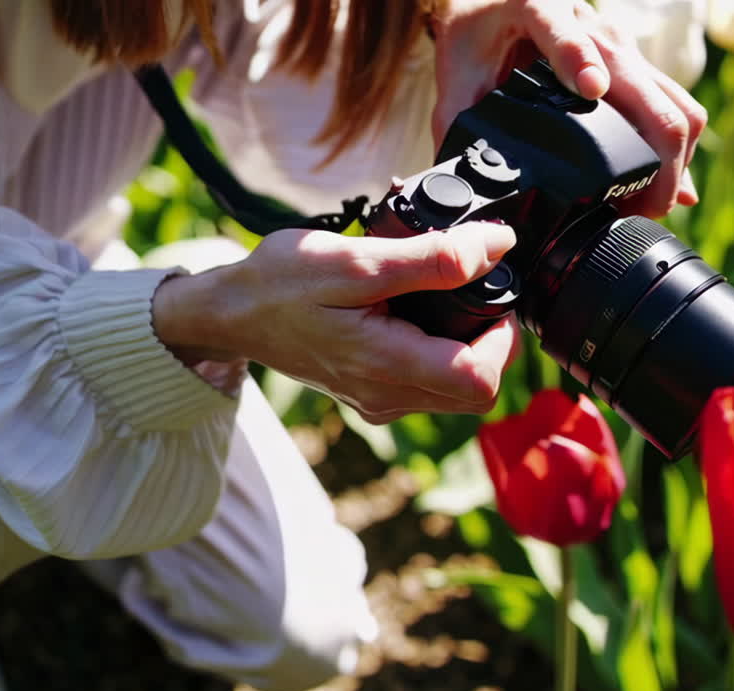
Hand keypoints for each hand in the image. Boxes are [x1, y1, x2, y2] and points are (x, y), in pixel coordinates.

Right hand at [153, 222, 519, 423]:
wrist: (231, 312)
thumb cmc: (281, 284)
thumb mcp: (357, 260)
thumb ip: (431, 258)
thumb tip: (497, 247)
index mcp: (387, 366)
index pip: (482, 382)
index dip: (502, 337)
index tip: (488, 291)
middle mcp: (388, 397)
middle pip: (477, 390)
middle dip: (489, 338)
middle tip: (470, 286)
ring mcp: (380, 401)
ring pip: (455, 388)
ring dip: (463, 342)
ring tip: (439, 290)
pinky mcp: (373, 394)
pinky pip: (427, 382)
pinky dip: (435, 347)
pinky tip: (412, 308)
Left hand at [430, 0, 707, 218]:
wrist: (495, 2)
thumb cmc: (475, 37)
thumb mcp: (455, 76)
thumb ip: (456, 123)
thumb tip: (459, 182)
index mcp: (540, 12)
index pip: (567, 35)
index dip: (580, 62)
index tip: (591, 90)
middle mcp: (594, 28)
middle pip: (645, 90)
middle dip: (656, 160)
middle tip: (640, 210)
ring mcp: (622, 47)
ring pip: (675, 102)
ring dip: (674, 161)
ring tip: (647, 207)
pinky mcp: (635, 66)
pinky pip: (674, 106)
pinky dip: (678, 150)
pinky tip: (671, 188)